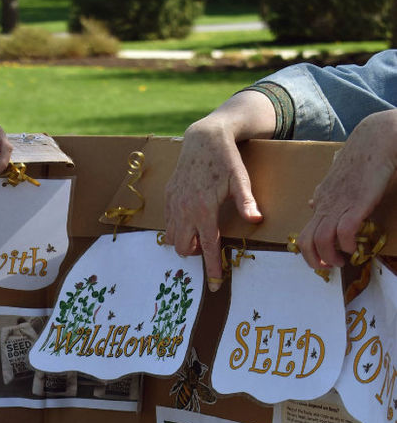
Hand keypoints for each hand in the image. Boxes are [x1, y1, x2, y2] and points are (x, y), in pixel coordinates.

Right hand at [163, 91, 275, 289]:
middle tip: (207, 243)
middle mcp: (185, 210)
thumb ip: (246, 201)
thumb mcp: (240, 178)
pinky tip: (189, 219)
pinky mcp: (168, 198)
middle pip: (183, 249)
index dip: (212, 269)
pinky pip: (167, 224)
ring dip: (185, 241)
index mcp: (204, 209)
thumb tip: (256, 220)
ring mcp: (173, 204)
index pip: (207, 248)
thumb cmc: (225, 158)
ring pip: (172, 239)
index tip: (215, 285)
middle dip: (195, 253)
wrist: (202, 137)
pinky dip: (176, 229)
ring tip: (199, 231)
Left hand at [296, 110, 396, 268]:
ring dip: (330, 257)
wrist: (376, 138)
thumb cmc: (360, 158)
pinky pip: (344, 231)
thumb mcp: (335, 178)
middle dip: (313, 260)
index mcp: (321, 200)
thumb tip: (312, 203)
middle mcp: (326, 204)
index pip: (305, 232)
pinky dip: (347, 244)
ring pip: (322, 240)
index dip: (310, 250)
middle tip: (326, 266)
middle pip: (306, 241)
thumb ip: (324, 193)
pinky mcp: (357, 203)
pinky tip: (353, 247)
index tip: (322, 257)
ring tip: (341, 261)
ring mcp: (340, 204)